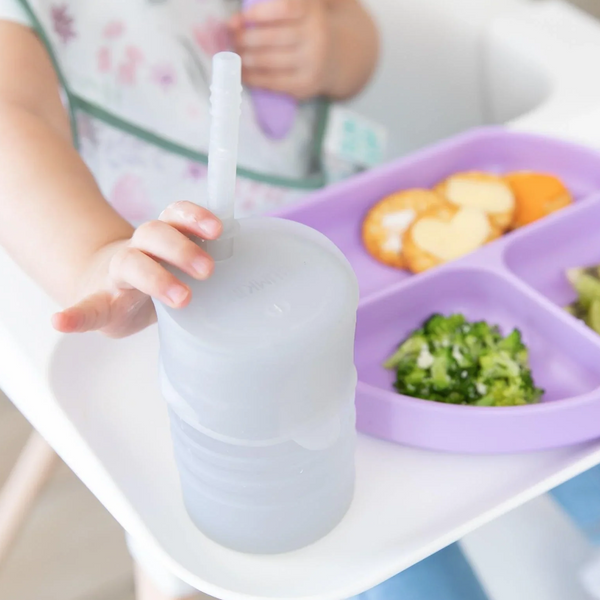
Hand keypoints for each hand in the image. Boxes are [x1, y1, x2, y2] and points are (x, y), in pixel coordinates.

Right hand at [51, 202, 221, 337]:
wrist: (106, 284)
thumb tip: (255, 261)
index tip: (218, 229)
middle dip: (182, 248)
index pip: (175, 215)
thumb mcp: (178, 260)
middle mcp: (139, 249)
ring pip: (131, 264)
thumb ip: (204, 255)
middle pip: (155, 234)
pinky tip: (60, 322)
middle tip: (208, 270)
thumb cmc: (156, 272)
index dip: (195, 217)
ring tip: (182, 299)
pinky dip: (73, 314)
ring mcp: (116, 276)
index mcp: (161, 237)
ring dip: (155, 277)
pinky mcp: (99, 303)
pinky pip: (84, 307)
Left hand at [230, 0, 331, 99]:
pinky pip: (273, 82)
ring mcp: (312, 63)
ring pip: (269, 61)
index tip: (236, 20)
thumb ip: (271, 7)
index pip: (283, 9)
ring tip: (236, 55)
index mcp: (312, 12)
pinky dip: (253, 78)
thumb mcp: (300, 9)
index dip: (257, 14)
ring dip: (246, 59)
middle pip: (272, 37)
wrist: (336, 58)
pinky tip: (243, 73)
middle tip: (233, 40)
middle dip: (245, 39)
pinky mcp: (305, 84)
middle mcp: (316, 36)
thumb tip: (234, 23)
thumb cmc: (306, 28)